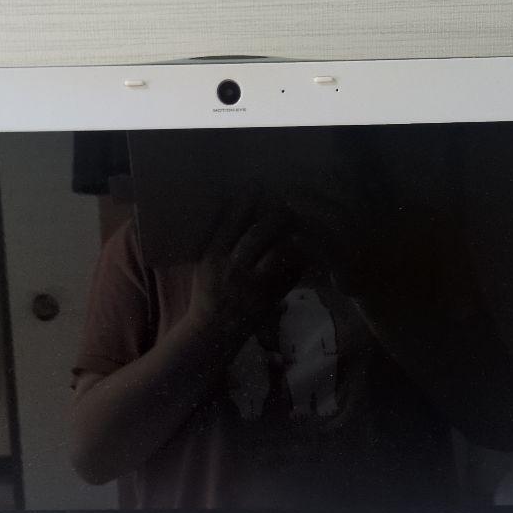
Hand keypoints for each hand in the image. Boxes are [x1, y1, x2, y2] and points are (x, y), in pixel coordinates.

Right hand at [186, 201, 305, 344]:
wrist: (211, 330)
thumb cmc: (208, 291)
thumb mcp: (205, 261)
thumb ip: (221, 236)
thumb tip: (243, 204)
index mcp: (213, 253)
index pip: (234, 215)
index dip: (252, 194)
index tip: (263, 182)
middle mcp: (232, 266)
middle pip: (261, 229)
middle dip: (279, 212)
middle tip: (291, 201)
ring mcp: (252, 284)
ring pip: (279, 250)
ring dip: (293, 234)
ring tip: (301, 222)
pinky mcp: (269, 297)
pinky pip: (290, 273)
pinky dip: (300, 259)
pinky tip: (307, 248)